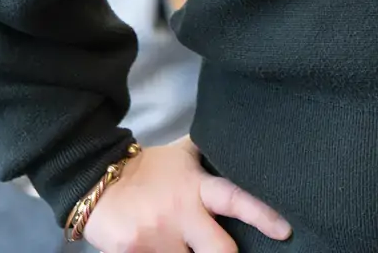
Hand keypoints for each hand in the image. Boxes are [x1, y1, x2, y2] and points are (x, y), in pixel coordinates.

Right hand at [81, 138, 289, 251]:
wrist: (93, 179)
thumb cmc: (145, 168)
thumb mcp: (181, 155)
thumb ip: (209, 154)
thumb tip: (243, 136)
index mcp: (196, 188)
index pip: (236, 199)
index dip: (263, 215)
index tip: (285, 230)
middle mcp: (180, 214)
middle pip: (220, 250)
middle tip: (222, 251)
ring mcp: (156, 237)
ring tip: (178, 243)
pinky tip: (158, 247)